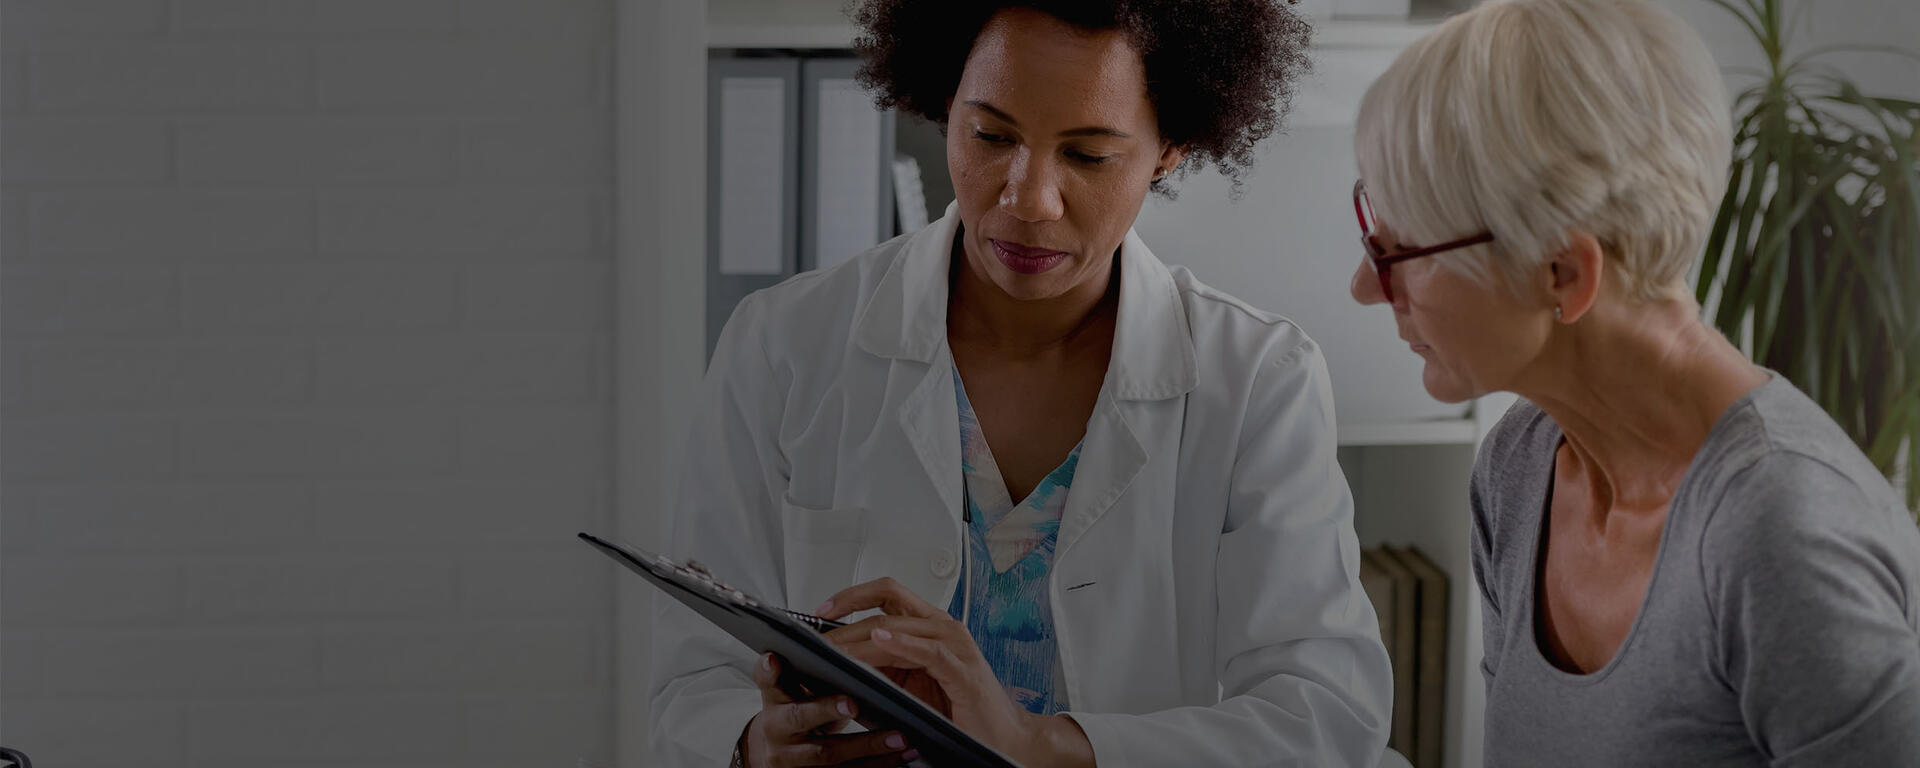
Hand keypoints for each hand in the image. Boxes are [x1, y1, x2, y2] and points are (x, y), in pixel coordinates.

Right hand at [742, 652, 919, 766]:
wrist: (779, 757)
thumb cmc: (797, 712)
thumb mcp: (794, 690)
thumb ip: (807, 668)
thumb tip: (844, 636)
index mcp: (774, 700)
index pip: (767, 682)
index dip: (769, 672)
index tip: (774, 658)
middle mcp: (778, 730)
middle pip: (798, 719)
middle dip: (825, 709)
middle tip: (852, 702)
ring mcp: (794, 759)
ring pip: (828, 754)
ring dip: (867, 745)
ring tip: (899, 735)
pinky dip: (880, 764)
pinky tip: (905, 753)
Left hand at [819, 578, 1093, 766]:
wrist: (1005, 738)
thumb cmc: (960, 712)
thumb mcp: (910, 685)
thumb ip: (881, 668)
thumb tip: (838, 663)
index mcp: (929, 626)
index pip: (885, 594)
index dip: (850, 596)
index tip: (819, 610)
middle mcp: (942, 627)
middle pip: (887, 602)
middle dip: (846, 616)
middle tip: (818, 637)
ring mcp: (954, 644)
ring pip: (899, 624)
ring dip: (861, 635)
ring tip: (835, 646)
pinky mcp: (961, 668)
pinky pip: (928, 650)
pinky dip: (902, 643)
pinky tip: (880, 641)